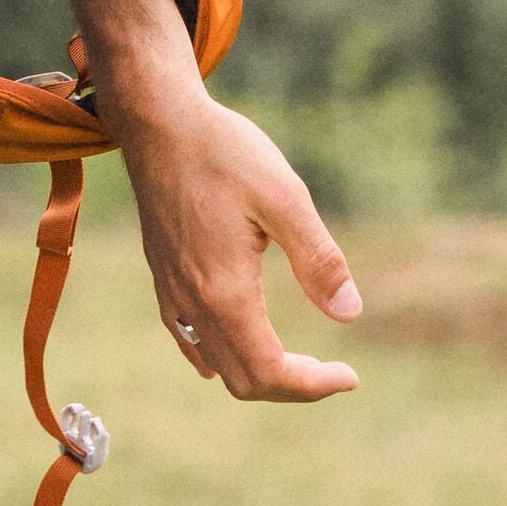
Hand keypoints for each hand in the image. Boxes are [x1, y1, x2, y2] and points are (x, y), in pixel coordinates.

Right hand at [119, 88, 360, 401]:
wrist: (156, 119)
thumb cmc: (222, 151)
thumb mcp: (284, 196)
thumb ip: (318, 259)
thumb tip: (350, 313)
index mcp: (224, 290)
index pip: (269, 372)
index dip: (315, 386)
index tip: (350, 376)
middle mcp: (192, 300)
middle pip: (242, 380)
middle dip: (291, 386)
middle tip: (330, 370)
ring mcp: (171, 287)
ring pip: (213, 362)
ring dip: (257, 373)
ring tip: (295, 359)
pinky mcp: (160, 271)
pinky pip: (187, 337)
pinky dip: (217, 355)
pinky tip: (234, 340)